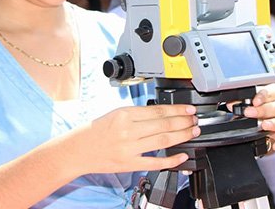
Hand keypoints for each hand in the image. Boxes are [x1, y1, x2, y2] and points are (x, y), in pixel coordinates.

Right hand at [70, 105, 198, 174]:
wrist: (78, 150)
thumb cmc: (96, 131)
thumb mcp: (116, 114)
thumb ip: (138, 114)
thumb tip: (163, 113)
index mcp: (124, 114)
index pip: (158, 111)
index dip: (177, 110)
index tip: (189, 109)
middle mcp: (127, 130)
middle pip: (164, 125)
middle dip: (184, 122)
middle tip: (195, 121)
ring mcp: (129, 148)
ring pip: (163, 141)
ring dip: (182, 136)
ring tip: (193, 132)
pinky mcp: (129, 164)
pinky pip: (155, 163)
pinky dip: (171, 160)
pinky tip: (182, 156)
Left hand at [242, 84, 274, 152]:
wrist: (263, 119)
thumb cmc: (259, 106)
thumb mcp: (251, 100)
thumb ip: (242, 100)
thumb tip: (232, 104)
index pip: (274, 91)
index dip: (264, 96)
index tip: (254, 101)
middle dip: (262, 110)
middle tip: (249, 112)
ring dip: (272, 124)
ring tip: (263, 125)